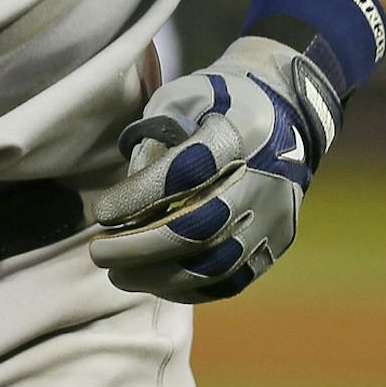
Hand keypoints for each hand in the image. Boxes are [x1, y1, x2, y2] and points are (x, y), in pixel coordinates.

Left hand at [90, 32, 342, 301]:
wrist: (286, 110)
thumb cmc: (217, 102)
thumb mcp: (182, 98)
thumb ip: (154, 139)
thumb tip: (129, 197)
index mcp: (239, 132)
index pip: (186, 171)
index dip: (141, 196)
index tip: (102, 213)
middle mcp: (264, 178)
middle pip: (201, 227)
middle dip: (142, 247)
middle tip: (99, 253)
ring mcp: (274, 215)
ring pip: (216, 264)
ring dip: (160, 276)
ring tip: (118, 275)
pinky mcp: (277, 241)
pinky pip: (233, 279)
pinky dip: (189, 288)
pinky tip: (154, 282)